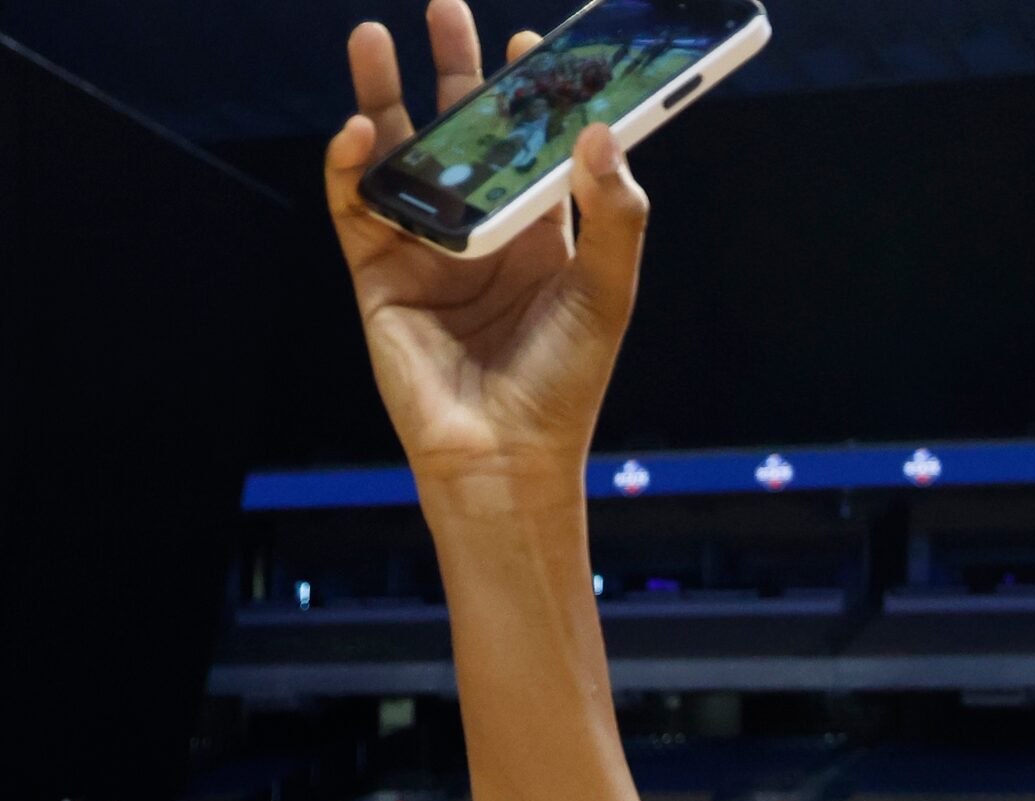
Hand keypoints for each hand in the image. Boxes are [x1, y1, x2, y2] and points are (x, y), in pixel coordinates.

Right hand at [324, 2, 649, 488]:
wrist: (504, 453)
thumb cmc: (564, 381)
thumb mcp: (606, 294)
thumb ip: (614, 216)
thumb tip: (602, 132)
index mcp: (542, 232)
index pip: (534, 146)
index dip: (531, 95)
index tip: (535, 46)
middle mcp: (482, 231)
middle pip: (462, 134)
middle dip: (452, 71)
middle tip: (446, 8)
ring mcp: (426, 248)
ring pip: (400, 156)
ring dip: (382, 96)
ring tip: (374, 36)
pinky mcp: (378, 271)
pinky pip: (356, 204)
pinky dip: (350, 165)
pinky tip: (358, 128)